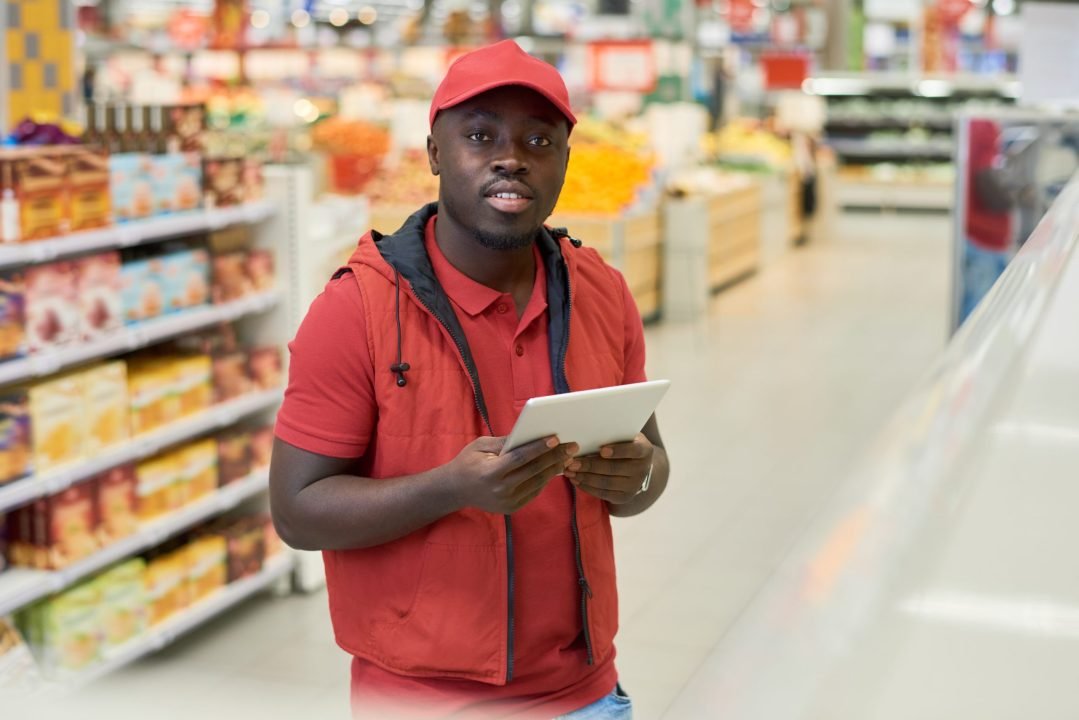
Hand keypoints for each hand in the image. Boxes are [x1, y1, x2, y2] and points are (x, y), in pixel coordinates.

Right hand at [448, 435, 577, 514]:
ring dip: (555, 469)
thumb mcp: (481, 446)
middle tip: (571, 446)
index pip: (520, 458)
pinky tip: (555, 468)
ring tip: (568, 456)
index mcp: (491, 472)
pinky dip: (545, 479)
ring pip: (538, 482)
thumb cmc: (468, 462)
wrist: (455, 490)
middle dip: (555, 457)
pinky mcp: (512, 508)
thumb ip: (504, 442)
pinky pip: (534, 491)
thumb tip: (529, 433)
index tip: (555, 438)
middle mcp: (501, 489)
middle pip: (534, 471)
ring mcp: (507, 501)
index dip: (539, 448)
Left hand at [564, 433, 653, 504]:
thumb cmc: (625, 444)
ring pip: (606, 483)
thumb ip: (613, 435)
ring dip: (585, 477)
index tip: (602, 450)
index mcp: (644, 450)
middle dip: (591, 466)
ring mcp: (633, 486)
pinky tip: (575, 480)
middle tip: (572, 462)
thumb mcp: (625, 437)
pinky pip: (602, 493)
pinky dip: (586, 487)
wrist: (637, 466)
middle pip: (614, 468)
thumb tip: (587, 431)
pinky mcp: (623, 497)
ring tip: (569, 471)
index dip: (618, 451)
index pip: (633, 450)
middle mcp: (642, 470)